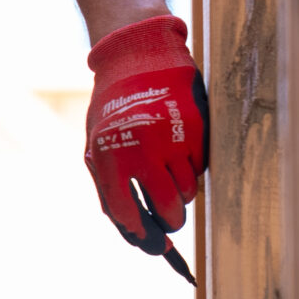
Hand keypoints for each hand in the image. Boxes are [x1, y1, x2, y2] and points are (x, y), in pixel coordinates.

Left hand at [82, 13, 208, 254]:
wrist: (137, 56)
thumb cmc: (114, 104)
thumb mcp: (97, 142)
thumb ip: (108, 181)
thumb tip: (127, 225)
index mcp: (109, 156)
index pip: (124, 211)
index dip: (139, 233)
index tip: (150, 242)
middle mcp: (141, 151)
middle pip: (167, 209)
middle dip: (172, 222)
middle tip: (172, 221)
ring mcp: (172, 139)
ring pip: (188, 192)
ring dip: (183, 194)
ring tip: (174, 177)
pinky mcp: (196, 128)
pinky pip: (201, 168)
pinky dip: (194, 169)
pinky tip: (182, 152)